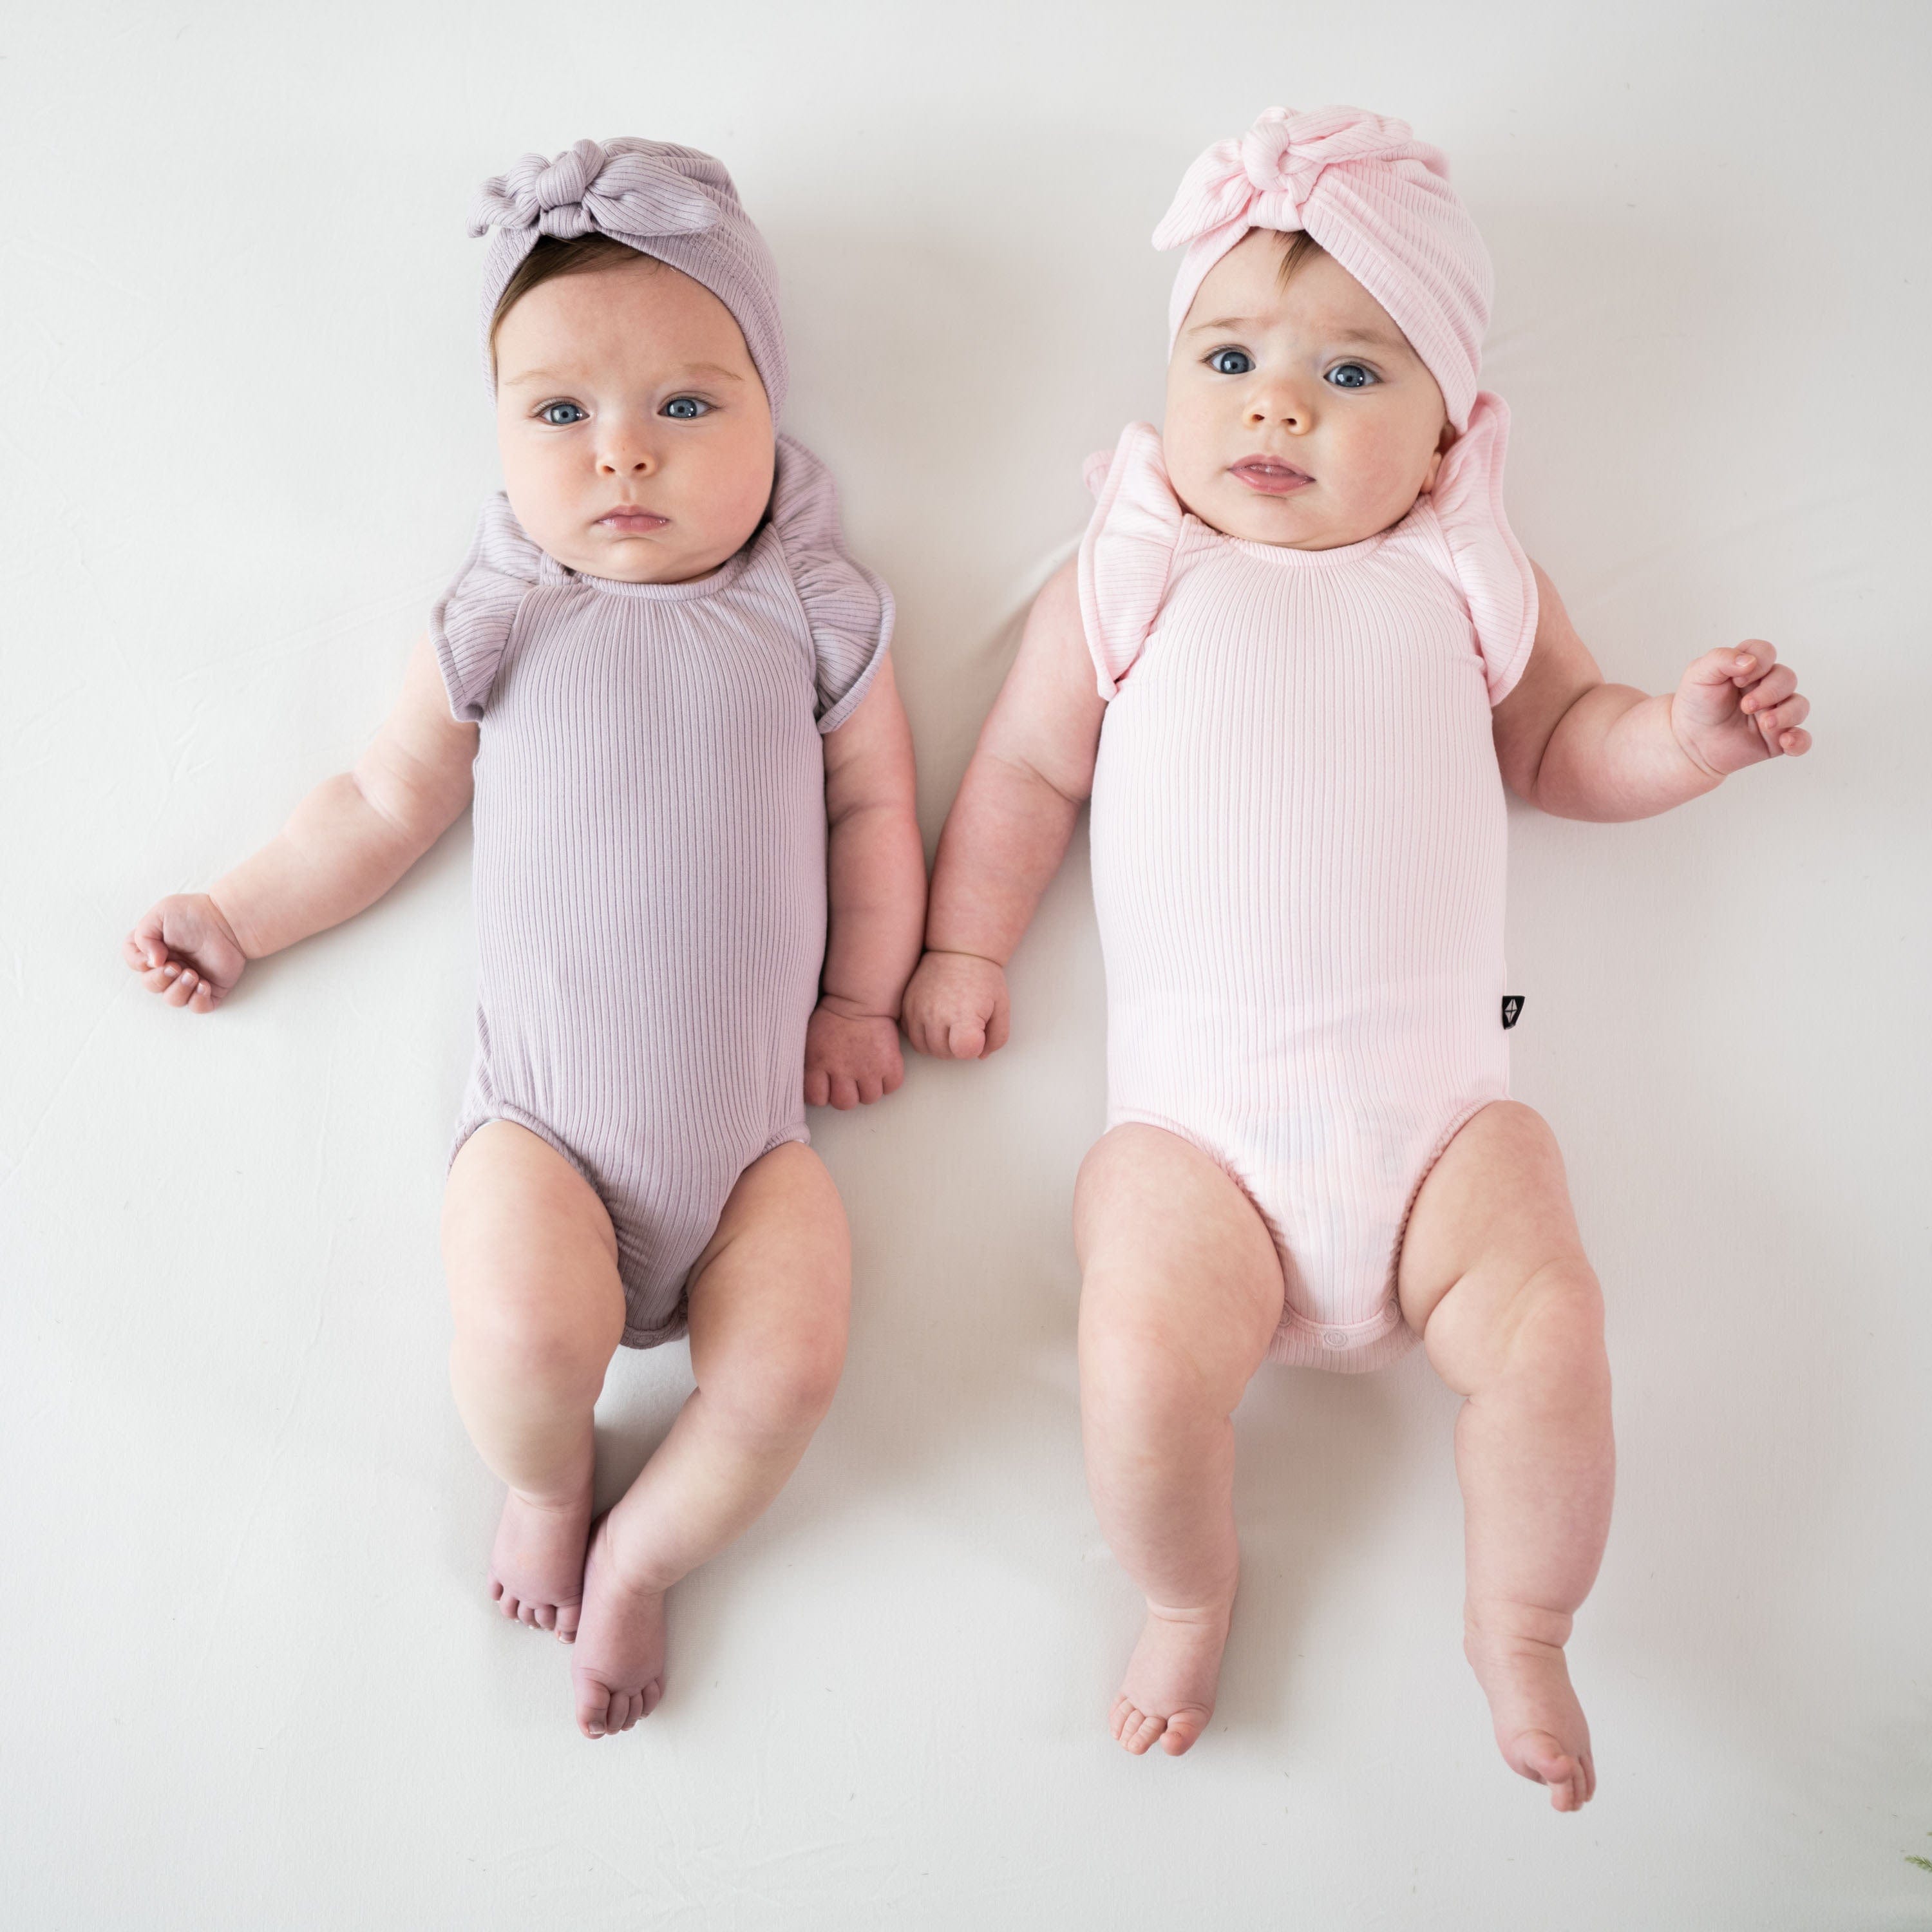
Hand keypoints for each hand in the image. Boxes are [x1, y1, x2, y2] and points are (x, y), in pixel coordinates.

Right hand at [124, 893, 246, 1012]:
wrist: (228, 920)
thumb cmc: (195, 914)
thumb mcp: (160, 914)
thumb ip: (143, 936)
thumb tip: (152, 962)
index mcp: (153, 949)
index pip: (134, 963)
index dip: (138, 963)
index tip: (156, 956)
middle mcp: (169, 966)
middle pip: (151, 985)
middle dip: (160, 979)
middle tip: (176, 967)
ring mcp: (189, 979)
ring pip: (172, 999)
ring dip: (179, 990)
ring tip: (193, 975)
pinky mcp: (209, 988)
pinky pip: (198, 1007)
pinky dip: (198, 1000)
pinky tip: (204, 985)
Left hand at [804, 1002, 904, 1108]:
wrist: (860, 997)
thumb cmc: (833, 1015)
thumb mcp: (809, 1039)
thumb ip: (809, 1063)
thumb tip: (811, 1082)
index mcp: (818, 1063)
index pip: (817, 1098)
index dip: (824, 1094)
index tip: (828, 1087)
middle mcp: (841, 1070)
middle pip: (845, 1103)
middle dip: (847, 1095)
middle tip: (850, 1081)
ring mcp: (867, 1069)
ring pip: (869, 1098)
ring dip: (869, 1089)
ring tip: (868, 1073)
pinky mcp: (889, 1064)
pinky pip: (891, 1087)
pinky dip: (888, 1081)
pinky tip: (883, 1068)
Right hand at [900, 950, 1009, 1059]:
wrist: (958, 950)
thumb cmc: (983, 978)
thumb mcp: (1001, 1007)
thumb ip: (997, 1037)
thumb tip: (980, 1055)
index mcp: (963, 1013)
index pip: (963, 1050)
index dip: (972, 1048)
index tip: (976, 1035)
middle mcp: (937, 1013)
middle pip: (944, 1053)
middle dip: (957, 1048)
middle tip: (965, 1028)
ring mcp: (918, 1009)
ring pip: (924, 1048)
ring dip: (938, 1044)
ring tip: (950, 1026)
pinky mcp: (906, 1006)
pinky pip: (911, 1035)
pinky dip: (923, 1034)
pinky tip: (935, 1021)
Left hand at [1670, 641, 1812, 777]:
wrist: (1688, 742)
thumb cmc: (1696, 704)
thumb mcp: (1698, 675)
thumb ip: (1720, 659)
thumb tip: (1750, 660)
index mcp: (1749, 668)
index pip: (1767, 653)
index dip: (1759, 662)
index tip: (1737, 680)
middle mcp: (1766, 687)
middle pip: (1787, 678)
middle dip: (1770, 691)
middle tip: (1746, 706)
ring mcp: (1775, 712)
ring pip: (1799, 706)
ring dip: (1787, 713)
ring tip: (1765, 724)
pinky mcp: (1777, 739)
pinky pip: (1802, 739)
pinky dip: (1800, 740)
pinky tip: (1786, 741)